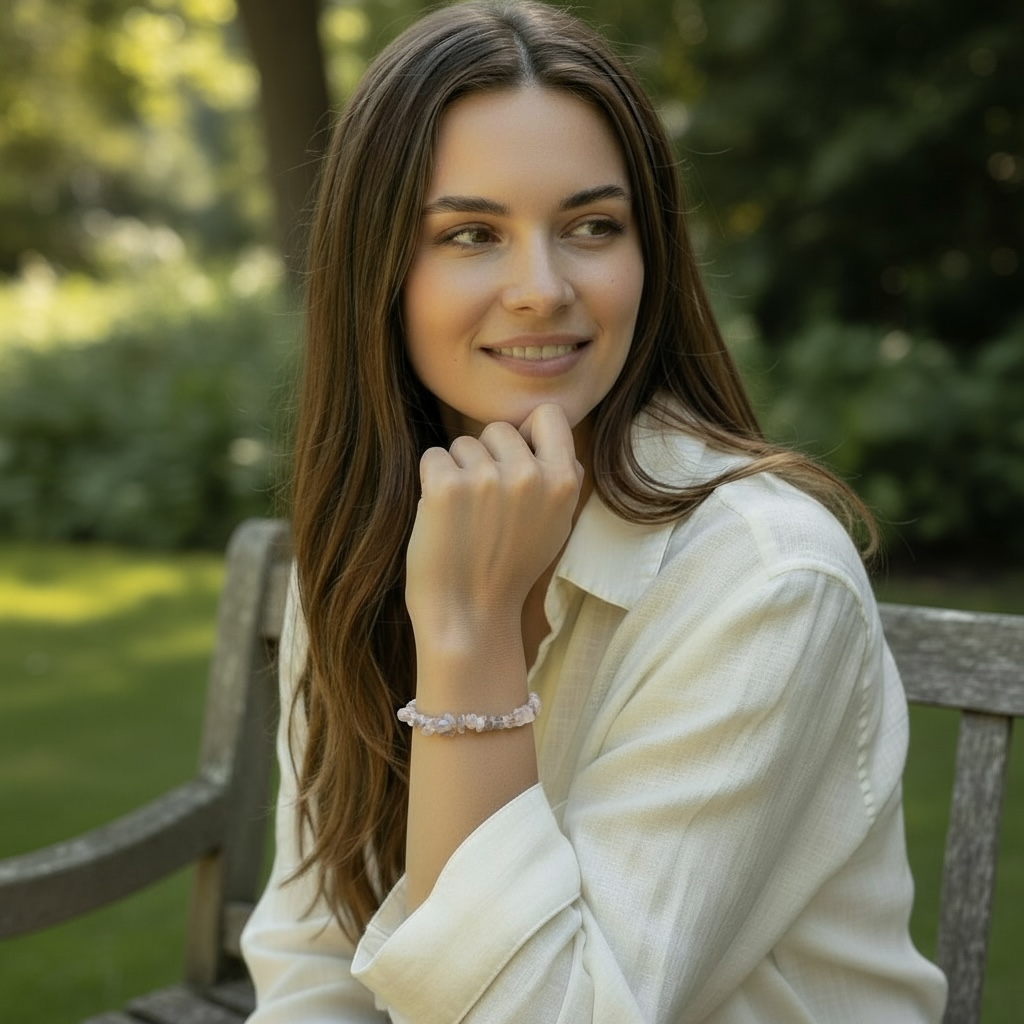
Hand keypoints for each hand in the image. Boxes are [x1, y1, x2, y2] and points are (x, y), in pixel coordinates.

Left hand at [405, 403, 583, 647]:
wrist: (469, 615)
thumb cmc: (509, 570)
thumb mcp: (557, 526)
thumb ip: (560, 478)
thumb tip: (550, 435)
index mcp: (563, 482)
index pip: (549, 414)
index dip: (528, 433)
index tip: (514, 460)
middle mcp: (529, 474)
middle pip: (498, 429)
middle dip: (486, 456)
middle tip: (484, 504)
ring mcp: (487, 479)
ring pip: (462, 444)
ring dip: (457, 471)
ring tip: (464, 516)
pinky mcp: (446, 486)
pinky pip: (432, 457)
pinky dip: (430, 481)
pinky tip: (440, 516)